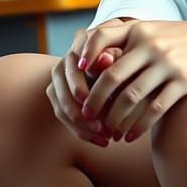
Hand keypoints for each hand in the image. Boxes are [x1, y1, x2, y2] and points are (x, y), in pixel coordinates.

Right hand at [46, 18, 129, 146]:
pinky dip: (82, 131)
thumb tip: (107, 58)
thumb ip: (116, 58)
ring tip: (106, 136)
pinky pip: (64, 117)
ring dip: (83, 126)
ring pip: (63, 107)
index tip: (90, 102)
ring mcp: (58, 80)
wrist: (126, 72)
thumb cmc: (129, 64)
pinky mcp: (57, 96)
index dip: (80, 85)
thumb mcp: (126, 61)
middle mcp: (65, 61)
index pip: (73, 68)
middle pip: (64, 91)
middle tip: (101, 126)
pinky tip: (102, 141)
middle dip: (81, 111)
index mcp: (81, 45)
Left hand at [80, 16, 186, 141]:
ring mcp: (168, 63)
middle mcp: (151, 45)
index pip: (101, 39)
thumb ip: (127, 42)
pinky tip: (131, 136)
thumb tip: (94, 64)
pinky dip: (139, 125)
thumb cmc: (181, 37)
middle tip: (87, 117)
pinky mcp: (185, 81)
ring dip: (116, 119)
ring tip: (109, 132)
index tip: (78, 75)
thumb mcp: (153, 30)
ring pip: (132, 97)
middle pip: (112, 77)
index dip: (85, 56)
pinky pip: (156, 108)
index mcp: (139, 30)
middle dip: (96, 100)